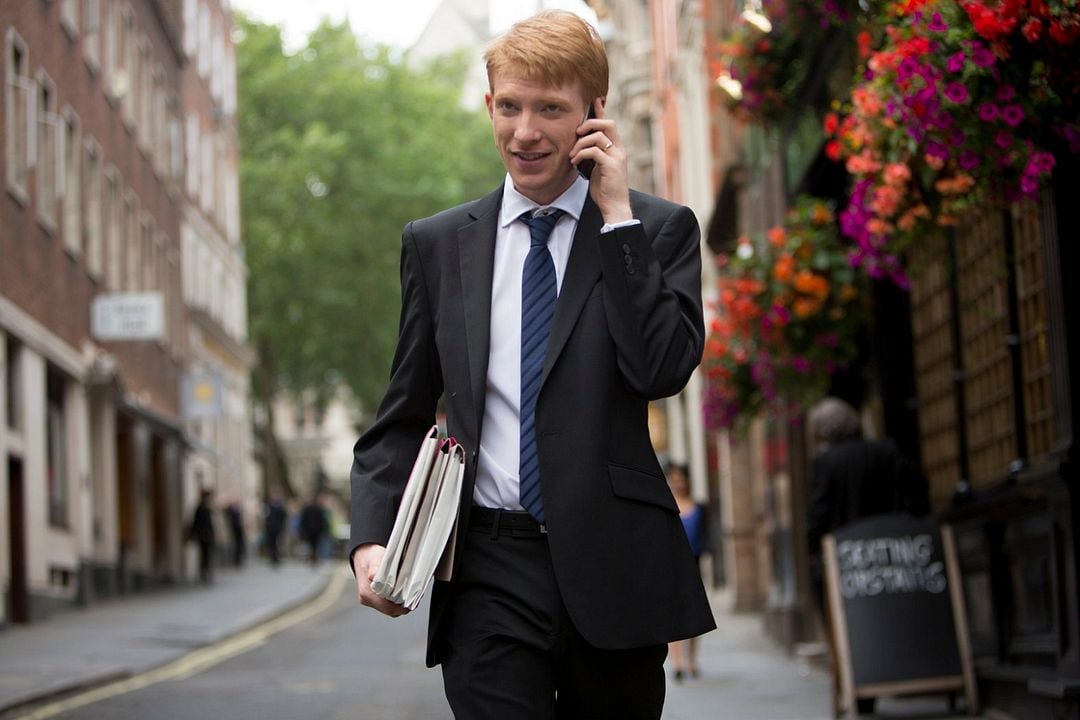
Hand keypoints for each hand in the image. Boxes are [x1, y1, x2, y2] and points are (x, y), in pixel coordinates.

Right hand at [351, 543, 409, 616]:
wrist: (363, 555)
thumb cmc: (370, 557)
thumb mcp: (374, 559)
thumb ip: (375, 568)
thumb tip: (373, 576)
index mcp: (367, 593)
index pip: (387, 608)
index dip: (401, 607)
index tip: (412, 601)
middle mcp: (367, 599)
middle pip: (389, 610)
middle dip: (403, 606)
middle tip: (413, 598)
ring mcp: (370, 600)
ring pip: (389, 609)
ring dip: (400, 604)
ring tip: (409, 595)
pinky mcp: (374, 598)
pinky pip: (387, 604)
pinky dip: (395, 601)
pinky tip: (402, 593)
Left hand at [571, 98, 632, 225]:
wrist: (615, 207)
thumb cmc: (605, 190)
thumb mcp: (597, 169)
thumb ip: (593, 155)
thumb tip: (580, 147)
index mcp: (617, 149)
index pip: (610, 125)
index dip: (601, 111)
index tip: (594, 100)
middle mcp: (620, 150)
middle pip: (608, 124)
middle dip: (590, 123)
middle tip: (577, 132)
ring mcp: (617, 158)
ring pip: (599, 136)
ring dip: (581, 143)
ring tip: (572, 154)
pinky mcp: (612, 166)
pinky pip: (594, 151)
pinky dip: (581, 154)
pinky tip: (574, 162)